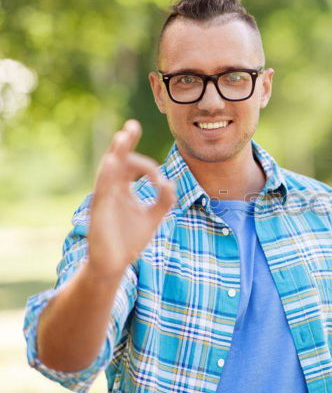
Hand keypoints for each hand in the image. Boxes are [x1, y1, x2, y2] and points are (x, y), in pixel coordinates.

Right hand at [87, 119, 175, 279]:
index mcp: (123, 189)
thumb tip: (170, 182)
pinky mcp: (99, 212)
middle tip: (132, 126)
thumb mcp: (153, 217)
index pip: (132, 166)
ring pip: (108, 171)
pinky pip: (102, 190)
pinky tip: (112, 163)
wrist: (114, 265)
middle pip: (117, 161)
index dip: (147, 165)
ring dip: (116, 154)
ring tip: (122, 138)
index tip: (161, 181)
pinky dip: (107, 176)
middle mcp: (112, 190)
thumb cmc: (129, 240)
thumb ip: (164, 199)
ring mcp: (104, 199)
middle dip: (125, 144)